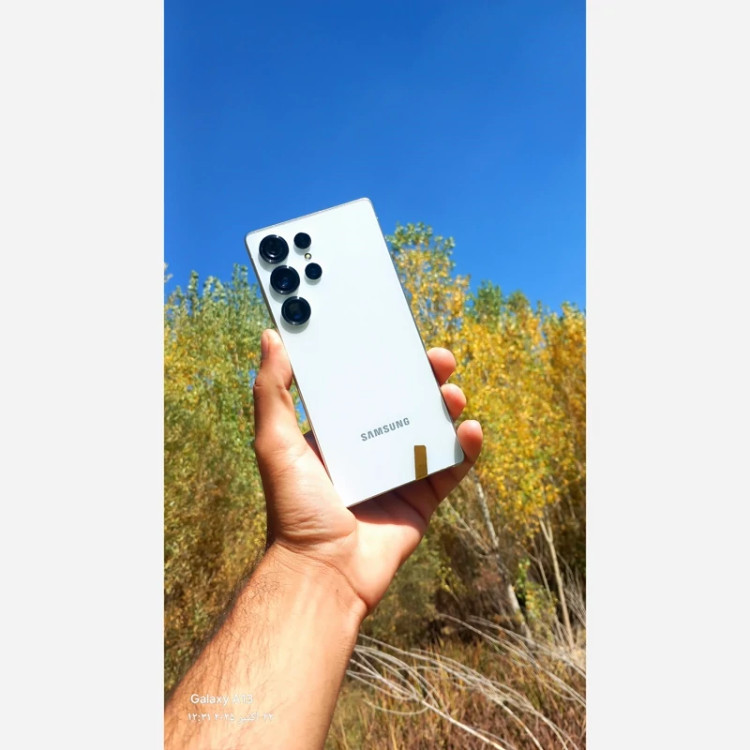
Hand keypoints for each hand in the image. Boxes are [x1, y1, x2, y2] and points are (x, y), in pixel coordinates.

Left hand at [253, 329, 482, 616]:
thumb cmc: (294, 509)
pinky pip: (451, 467)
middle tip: (438, 359)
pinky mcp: (422, 497)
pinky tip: (470, 431)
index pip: (364, 386)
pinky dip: (466, 448)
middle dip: (424, 377)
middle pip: (405, 402)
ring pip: (433, 428)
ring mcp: (399, 472)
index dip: (383, 360)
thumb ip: (272, 392)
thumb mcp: (275, 443)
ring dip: (448, 405)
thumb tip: (271, 337)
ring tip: (453, 394)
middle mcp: (369, 447)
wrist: (324, 571)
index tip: (396, 336)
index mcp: (338, 432)